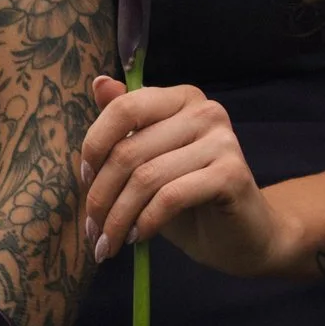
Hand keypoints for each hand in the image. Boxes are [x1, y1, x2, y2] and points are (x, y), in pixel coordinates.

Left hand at [75, 76, 291, 276]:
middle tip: (91, 230)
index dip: (94, 148)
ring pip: (146, 178)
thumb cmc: (189, 201)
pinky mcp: (231, 173)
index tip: (83, 181)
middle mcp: (204, 111)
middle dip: (100, 196)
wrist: (241, 236)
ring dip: (118, 219)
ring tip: (109, 243)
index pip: (123, 109)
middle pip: (128, 150)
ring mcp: (222, 140)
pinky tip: (138, 238)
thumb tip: (98, 83)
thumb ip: (125, 128)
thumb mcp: (148, 163)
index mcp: (179, 99)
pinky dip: (146, 222)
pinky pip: (170, 197)